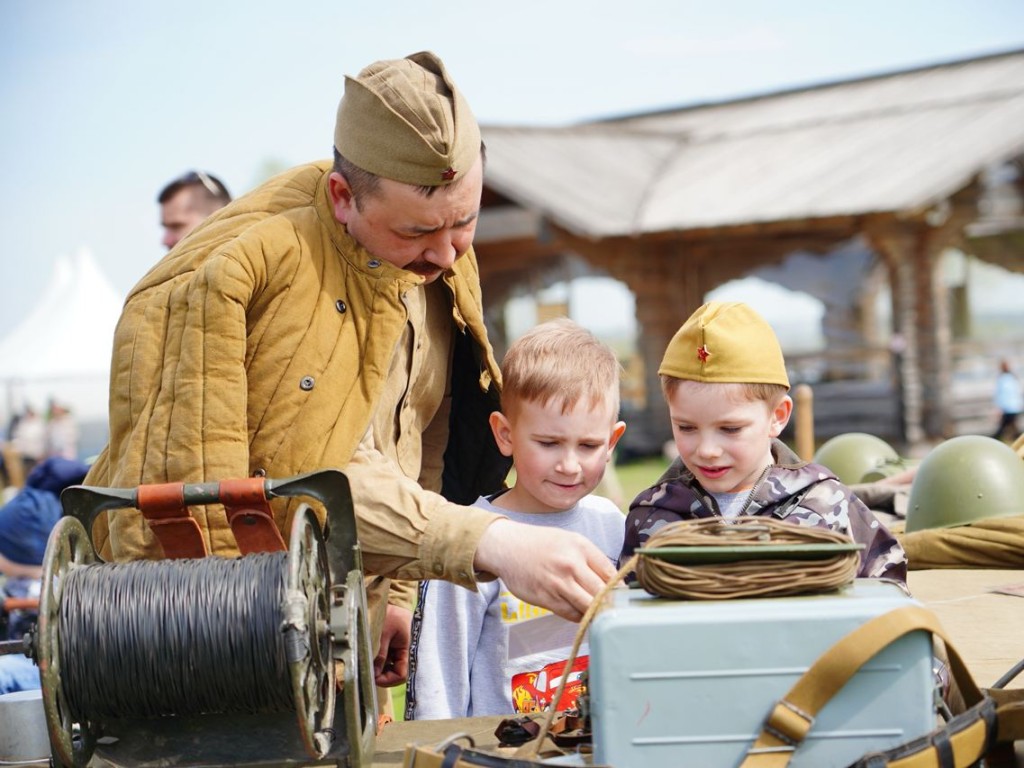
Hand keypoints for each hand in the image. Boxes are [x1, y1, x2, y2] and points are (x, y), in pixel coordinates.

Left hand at [374, 603, 410, 686]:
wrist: (393, 602)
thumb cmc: (392, 614)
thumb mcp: (384, 633)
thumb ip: (380, 653)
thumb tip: (374, 674)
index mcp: (408, 651)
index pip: (401, 675)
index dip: (388, 679)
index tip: (373, 678)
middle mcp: (404, 654)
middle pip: (395, 674)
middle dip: (382, 676)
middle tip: (368, 672)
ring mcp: (398, 652)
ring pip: (389, 669)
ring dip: (379, 669)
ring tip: (368, 663)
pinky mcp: (392, 649)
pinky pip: (386, 662)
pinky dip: (378, 662)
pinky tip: (371, 658)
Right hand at [473, 519, 615, 621]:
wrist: (507, 547)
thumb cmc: (542, 544)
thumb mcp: (570, 541)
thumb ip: (592, 560)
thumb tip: (615, 583)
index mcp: (581, 547)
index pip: (611, 573)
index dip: (620, 589)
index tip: (623, 598)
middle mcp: (571, 564)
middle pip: (602, 593)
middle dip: (611, 605)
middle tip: (616, 612)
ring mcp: (558, 583)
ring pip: (587, 607)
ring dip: (596, 614)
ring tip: (601, 617)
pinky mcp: (545, 598)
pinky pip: (570, 614)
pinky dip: (579, 617)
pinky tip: (581, 614)